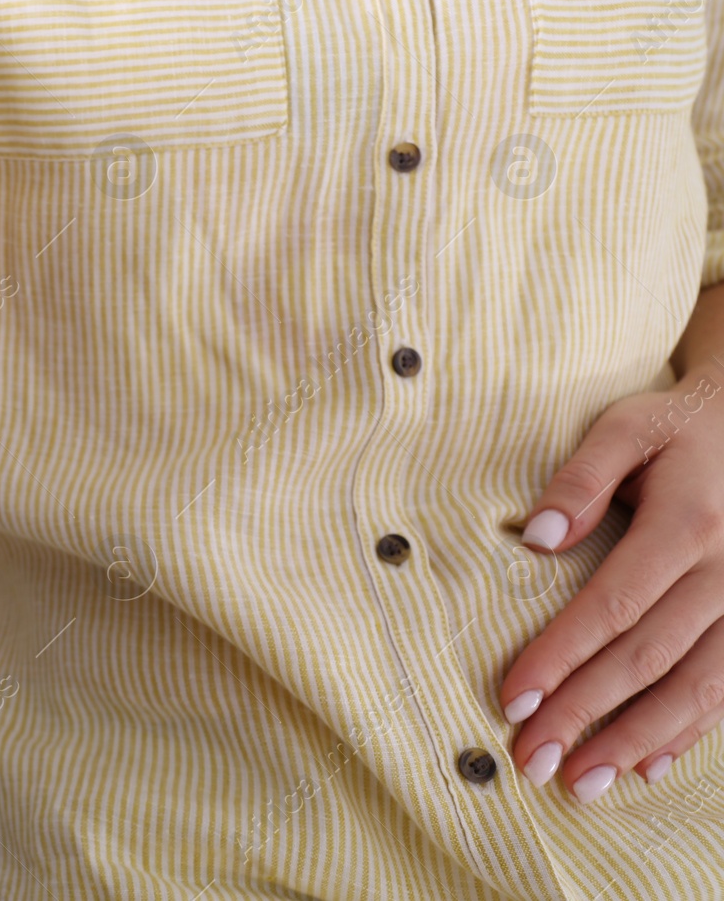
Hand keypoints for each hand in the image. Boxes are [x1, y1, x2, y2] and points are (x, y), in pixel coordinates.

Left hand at [502, 368, 723, 801]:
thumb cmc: (681, 427)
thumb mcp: (628, 427)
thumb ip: (581, 477)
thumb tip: (535, 535)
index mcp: (686, 524)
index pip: (612, 606)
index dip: (560, 657)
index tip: (512, 699)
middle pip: (647, 658)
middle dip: (586, 713)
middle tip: (531, 760)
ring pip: (697, 687)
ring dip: (636, 740)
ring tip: (581, 783)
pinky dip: (689, 732)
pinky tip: (645, 765)